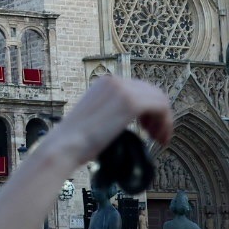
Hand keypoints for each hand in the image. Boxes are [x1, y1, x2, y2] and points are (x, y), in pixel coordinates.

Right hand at [51, 75, 173, 165]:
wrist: (63, 147)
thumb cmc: (74, 140)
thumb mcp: (95, 117)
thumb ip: (112, 111)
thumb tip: (128, 118)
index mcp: (104, 83)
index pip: (140, 89)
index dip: (149, 110)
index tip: (148, 129)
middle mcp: (114, 81)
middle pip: (153, 92)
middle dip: (159, 114)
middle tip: (155, 135)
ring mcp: (123, 90)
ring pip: (160, 99)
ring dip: (163, 120)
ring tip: (158, 138)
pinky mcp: (131, 103)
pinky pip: (161, 108)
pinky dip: (165, 123)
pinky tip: (159, 138)